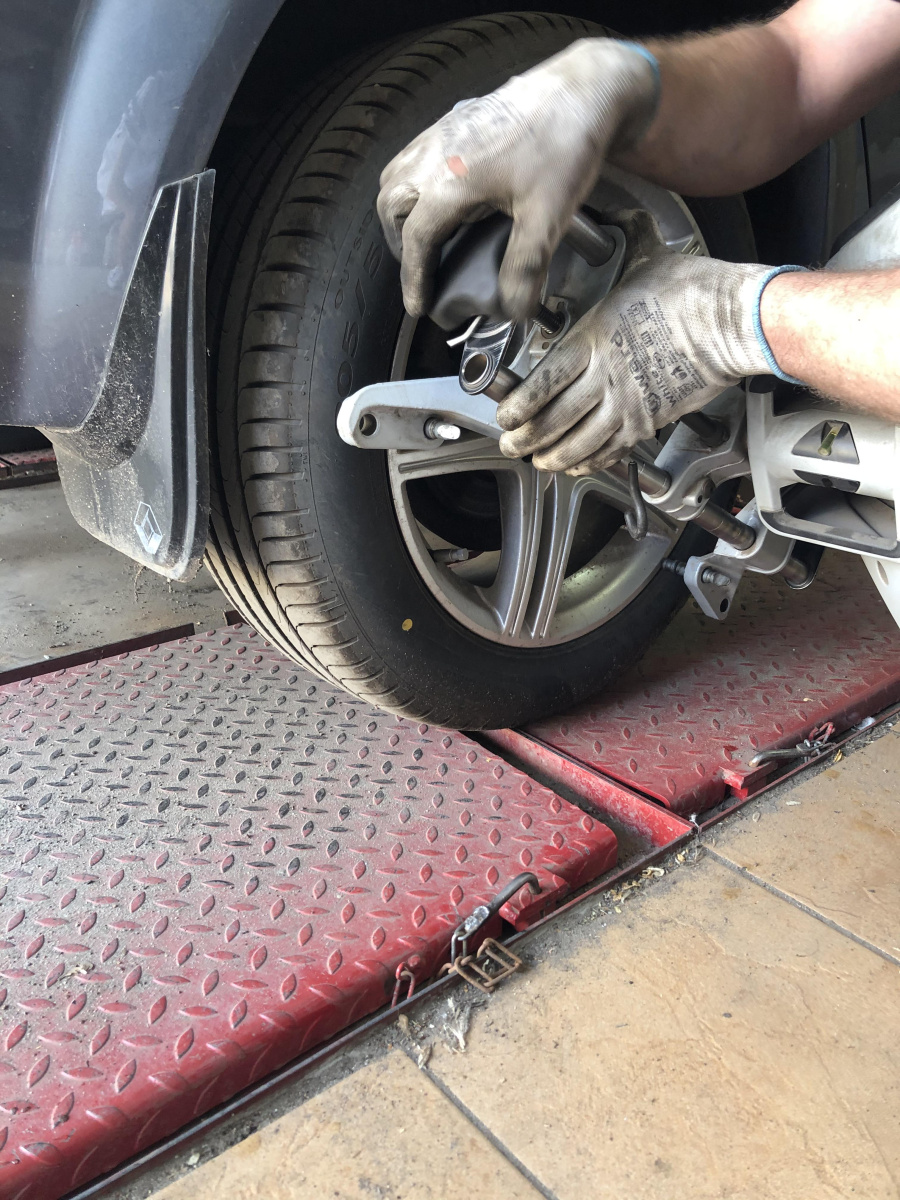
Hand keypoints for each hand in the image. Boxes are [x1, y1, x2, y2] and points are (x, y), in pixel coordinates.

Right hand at [377, 38, 657, 319]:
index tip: (417, 306)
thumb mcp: (547, 217)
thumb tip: (514, 311)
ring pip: (396, 175)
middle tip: (420, 271)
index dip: (414, 279)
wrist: (584, 90)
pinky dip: (413, 182)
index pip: (417, 240)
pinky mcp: (456, 119)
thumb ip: (525, 268)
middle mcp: (436, 153)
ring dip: (400, 211)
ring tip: (423, 236)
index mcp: (450, 181)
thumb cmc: (564, 145)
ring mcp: (443, 131)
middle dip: (400, 244)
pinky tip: (440, 195)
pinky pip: (414, 154)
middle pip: (392, 206)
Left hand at [496, 249, 783, 473]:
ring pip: (579, 442)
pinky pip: (613, 450)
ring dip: (552, 456)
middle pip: (553, 420)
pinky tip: (577, 464)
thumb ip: (624, 247)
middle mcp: (606, 377)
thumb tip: (620, 221)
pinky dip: (591, 460)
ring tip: (537, 461)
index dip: (518, 406)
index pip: (543, 383)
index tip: (505, 414)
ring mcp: (628, 403)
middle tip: (510, 444)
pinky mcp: (651, 420)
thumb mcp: (646, 262)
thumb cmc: (694, 292)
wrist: (734, 323)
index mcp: (594, 339)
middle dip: (525, 438)